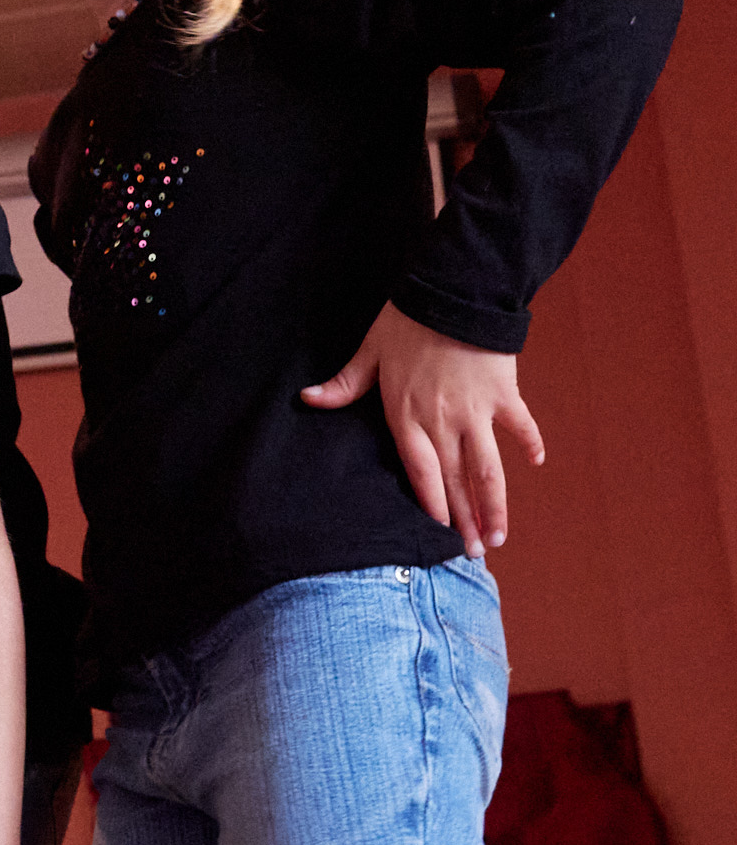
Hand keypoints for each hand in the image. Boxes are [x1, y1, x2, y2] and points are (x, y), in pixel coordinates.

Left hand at [301, 302, 543, 556]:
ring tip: (500, 534)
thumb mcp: (369, 352)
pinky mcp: (504, 393)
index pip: (420, 471)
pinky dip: (530, 443)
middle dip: (466, 519)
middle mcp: (443, 420)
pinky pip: (519, 425)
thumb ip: (344, 384)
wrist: (453, 291)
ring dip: (496, 503)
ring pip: (489, 467)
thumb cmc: (406, 322)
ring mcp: (476, 410)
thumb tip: (308, 399)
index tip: (440, 531)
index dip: (432, 502)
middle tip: (475, 553)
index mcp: (407, 414)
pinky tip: (535, 463)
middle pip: (456, 479)